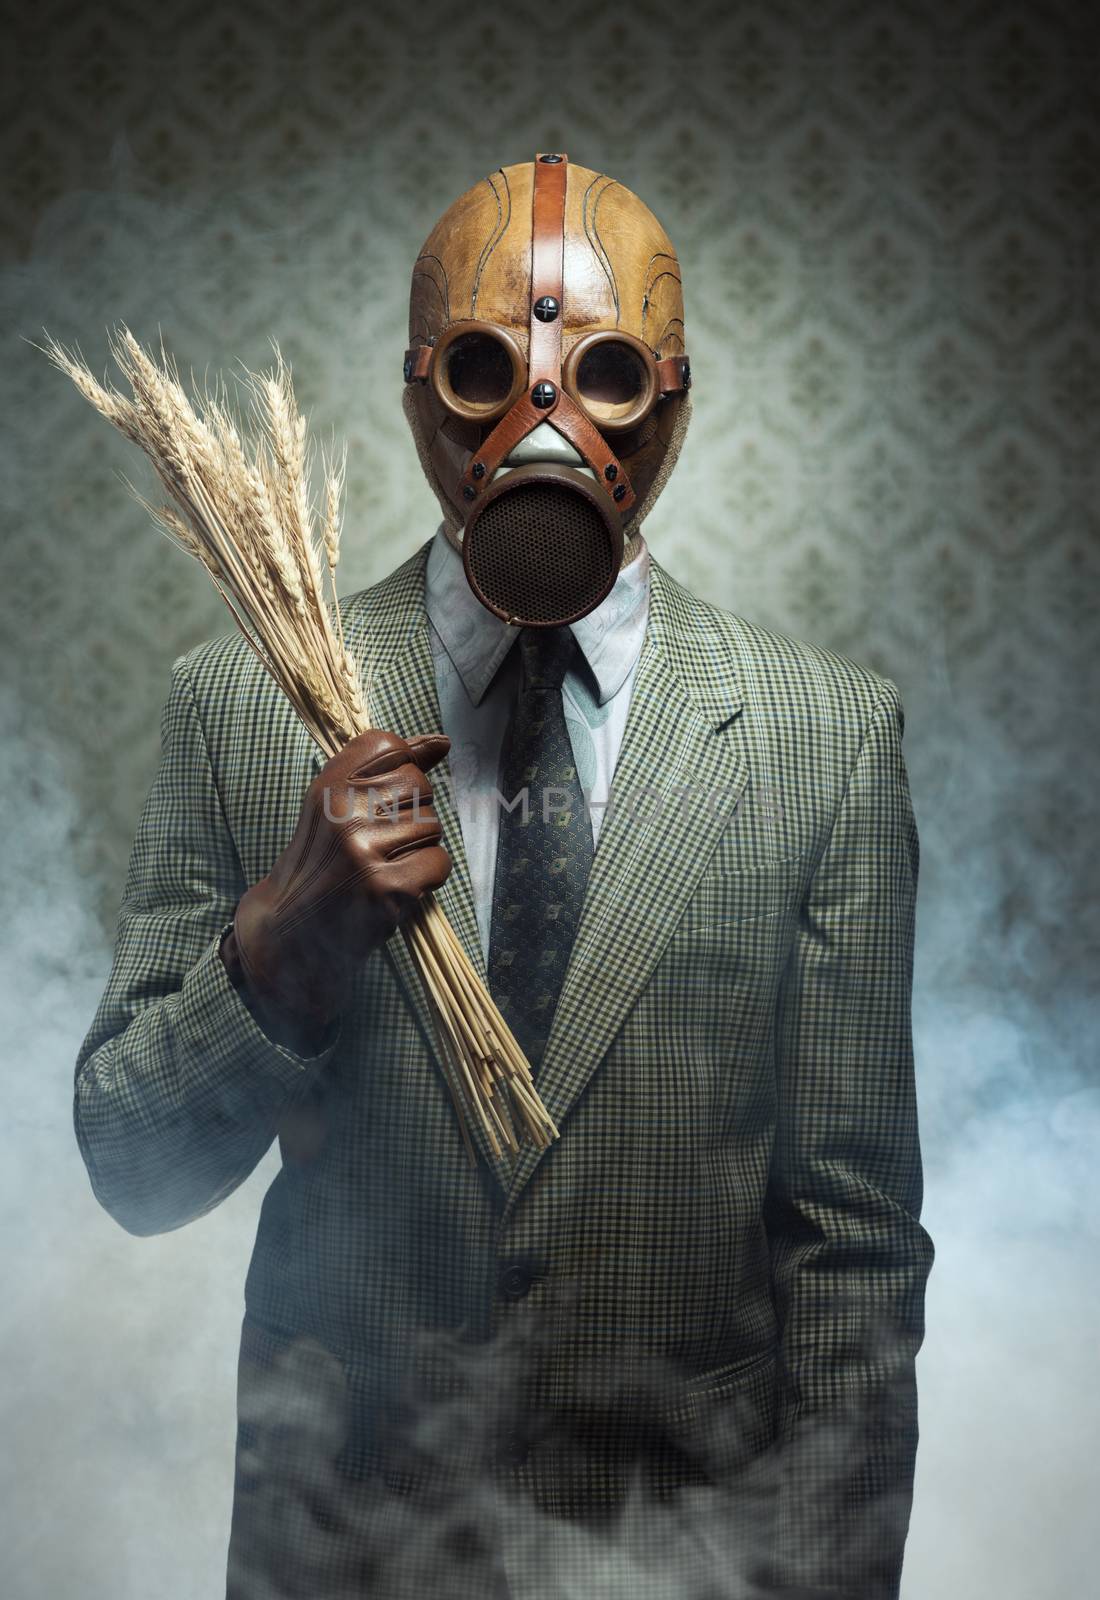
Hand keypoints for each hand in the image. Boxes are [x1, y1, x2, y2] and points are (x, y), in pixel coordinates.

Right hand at [226, 728, 451, 1038]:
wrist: (288, 930)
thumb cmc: (320, 863)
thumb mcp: (336, 806)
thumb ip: (386, 769)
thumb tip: (442, 742)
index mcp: (327, 786)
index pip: (390, 745)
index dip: (402, 767)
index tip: (386, 797)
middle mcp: (343, 812)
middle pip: (418, 785)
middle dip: (413, 813)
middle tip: (382, 842)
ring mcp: (365, 850)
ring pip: (432, 826)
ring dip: (420, 848)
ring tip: (386, 865)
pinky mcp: (387, 887)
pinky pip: (439, 862)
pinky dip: (428, 876)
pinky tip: (398, 886)